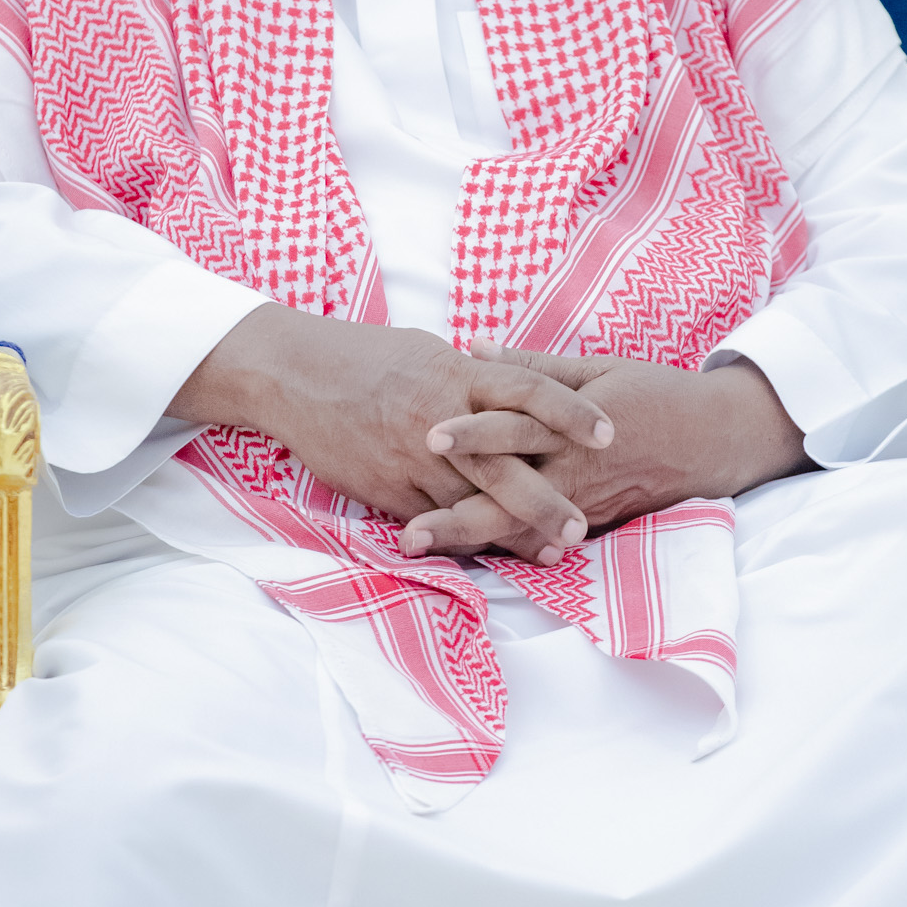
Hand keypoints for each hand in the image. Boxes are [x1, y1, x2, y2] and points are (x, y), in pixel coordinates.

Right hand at [167, 306, 613, 564]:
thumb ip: (475, 376)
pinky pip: (431, 519)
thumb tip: (518, 383)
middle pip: (503, 465)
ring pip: (469, 504)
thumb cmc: (368, 356)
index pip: (528, 390)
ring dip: (512, 532)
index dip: (570, 411)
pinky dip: (463, 537)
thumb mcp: (429, 353)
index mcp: (457, 375)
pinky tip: (492, 554)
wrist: (296, 375)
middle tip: (583, 527)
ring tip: (552, 553)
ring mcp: (410, 459)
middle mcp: (439, 419)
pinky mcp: (385, 489)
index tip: (609, 432)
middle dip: (546, 501)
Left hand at [400, 340, 812, 557]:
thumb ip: (531, 366)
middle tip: (407, 533)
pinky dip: (505, 548)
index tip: (427, 436)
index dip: (471, 434)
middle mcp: (575, 471)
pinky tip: (467, 559)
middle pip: (507, 498)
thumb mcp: (597, 368)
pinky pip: (541, 538)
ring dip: (470, 540)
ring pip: (518, 528)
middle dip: (456, 517)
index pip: (515, 429)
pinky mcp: (592, 523)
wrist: (716, 439)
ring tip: (422, 548)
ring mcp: (582, 504)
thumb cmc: (655, 394)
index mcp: (574, 425)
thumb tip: (472, 346)